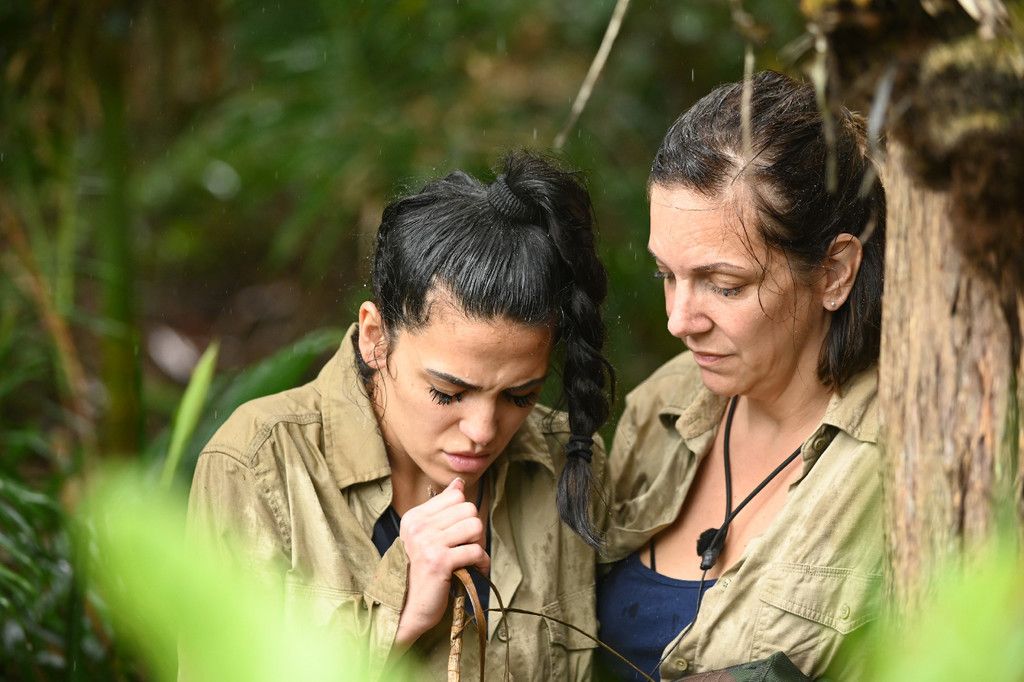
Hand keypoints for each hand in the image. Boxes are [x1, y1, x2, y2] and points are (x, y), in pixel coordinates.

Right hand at [394, 478, 488, 645]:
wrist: (406, 608)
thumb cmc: (419, 573)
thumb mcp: (425, 536)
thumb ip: (442, 509)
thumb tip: (458, 483)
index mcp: (414, 517)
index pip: (455, 496)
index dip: (464, 514)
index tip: (459, 533)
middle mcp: (419, 526)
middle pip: (468, 509)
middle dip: (474, 530)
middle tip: (466, 547)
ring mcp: (429, 543)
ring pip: (475, 527)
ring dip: (478, 544)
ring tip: (469, 557)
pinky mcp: (440, 562)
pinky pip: (475, 551)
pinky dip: (481, 562)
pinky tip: (474, 569)